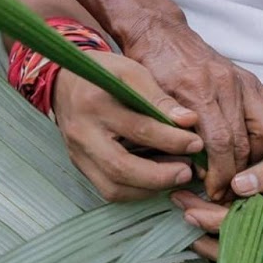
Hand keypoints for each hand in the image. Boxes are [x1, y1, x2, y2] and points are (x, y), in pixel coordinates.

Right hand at [52, 50, 204, 201]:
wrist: (65, 81)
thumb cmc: (104, 73)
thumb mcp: (131, 72)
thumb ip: (159, 98)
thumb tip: (189, 121)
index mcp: (95, 103)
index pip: (138, 128)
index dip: (172, 140)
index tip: (196, 143)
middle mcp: (82, 132)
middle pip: (120, 167)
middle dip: (159, 176)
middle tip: (187, 172)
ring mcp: (77, 153)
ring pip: (113, 187)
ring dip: (149, 188)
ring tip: (174, 177)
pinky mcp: (79, 165)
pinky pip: (108, 190)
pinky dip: (135, 191)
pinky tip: (154, 181)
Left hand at [119, 17, 262, 199]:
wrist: (160, 33)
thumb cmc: (150, 67)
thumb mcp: (150, 98)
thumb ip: (170, 129)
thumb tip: (191, 165)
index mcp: (198, 88)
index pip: (221, 141)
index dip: (220, 173)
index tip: (214, 191)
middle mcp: (226, 83)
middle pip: (246, 140)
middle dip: (237, 172)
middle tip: (225, 189)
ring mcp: (242, 79)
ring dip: (258, 155)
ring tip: (238, 167)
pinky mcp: (250, 79)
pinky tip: (250, 146)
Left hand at [175, 137, 262, 262]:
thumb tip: (238, 184)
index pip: (244, 221)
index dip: (209, 213)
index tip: (184, 200)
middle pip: (246, 242)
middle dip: (208, 229)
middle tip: (180, 209)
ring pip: (258, 258)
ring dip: (225, 245)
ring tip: (195, 230)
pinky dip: (250, 254)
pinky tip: (229, 244)